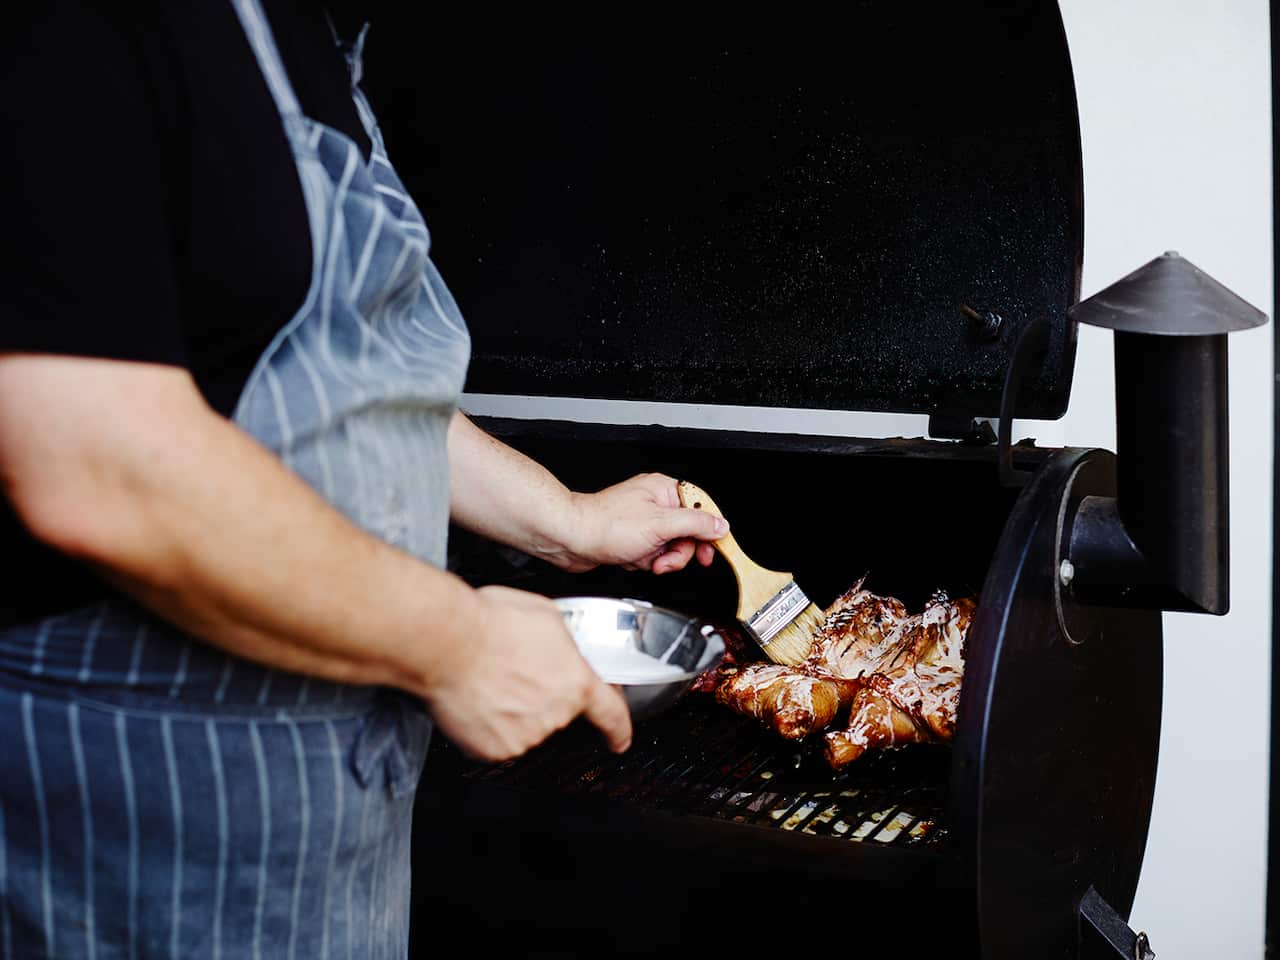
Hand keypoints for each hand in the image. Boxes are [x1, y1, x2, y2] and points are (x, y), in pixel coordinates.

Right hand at [421, 585, 631, 761]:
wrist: (447, 643)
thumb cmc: (490, 623)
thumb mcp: (547, 616)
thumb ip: (565, 643)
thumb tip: (561, 649)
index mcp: (575, 681)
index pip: (610, 713)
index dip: (618, 729)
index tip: (619, 740)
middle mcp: (556, 713)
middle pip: (556, 713)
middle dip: (540, 697)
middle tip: (514, 672)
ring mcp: (526, 736)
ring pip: (525, 726)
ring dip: (513, 710)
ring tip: (491, 680)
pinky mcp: (496, 749)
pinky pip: (497, 740)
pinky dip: (489, 725)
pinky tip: (479, 699)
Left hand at [565, 472, 727, 574]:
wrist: (571, 539)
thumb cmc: (606, 525)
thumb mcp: (661, 524)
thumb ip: (696, 524)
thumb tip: (720, 525)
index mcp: (664, 490)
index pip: (700, 509)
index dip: (708, 532)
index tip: (711, 549)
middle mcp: (654, 503)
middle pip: (686, 533)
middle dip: (676, 552)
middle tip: (666, 559)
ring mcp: (643, 522)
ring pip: (669, 547)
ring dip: (658, 559)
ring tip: (643, 559)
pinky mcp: (632, 539)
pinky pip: (652, 554)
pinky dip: (643, 562)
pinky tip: (630, 559)